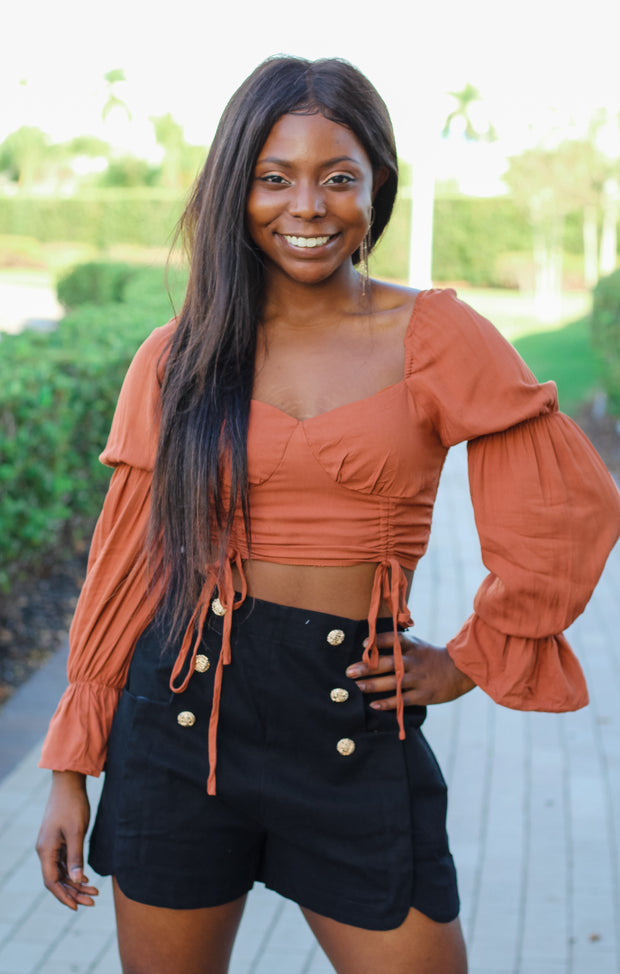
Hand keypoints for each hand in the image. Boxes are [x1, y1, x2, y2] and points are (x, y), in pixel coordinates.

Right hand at [36, 771, 98, 909]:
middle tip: (93, 901)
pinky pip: (64, 862)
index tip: (77, 907)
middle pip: (57, 880)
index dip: (63, 896)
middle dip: (73, 892)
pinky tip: (86, 877)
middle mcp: (45, 851)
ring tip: (94, 892)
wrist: (68, 783)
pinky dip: (74, 871)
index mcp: (45, 850)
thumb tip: (77, 881)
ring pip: (61, 872)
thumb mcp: (76, 831)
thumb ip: (76, 856)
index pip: (51, 882)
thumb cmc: (72, 805)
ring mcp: (51, 846)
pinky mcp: (58, 840)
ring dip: (76, 883)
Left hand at [346, 632, 475, 708]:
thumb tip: (370, 644)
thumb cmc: (430, 657)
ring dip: (372, 685)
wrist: (459, 671)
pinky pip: (402, 699)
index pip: (394, 639)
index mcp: (413, 646)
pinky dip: (387, 702)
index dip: (378, 640)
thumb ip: (398, 645)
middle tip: (349, 672)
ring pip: (392, 682)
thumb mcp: (418, 645)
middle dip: (367, 667)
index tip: (364, 644)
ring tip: (357, 687)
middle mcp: (414, 661)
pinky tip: (373, 704)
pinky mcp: (423, 695)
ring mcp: (418, 678)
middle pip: (388, 663)